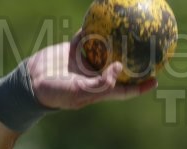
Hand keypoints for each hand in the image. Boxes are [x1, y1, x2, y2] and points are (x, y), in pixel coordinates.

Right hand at [26, 31, 156, 109]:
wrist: (31, 82)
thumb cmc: (56, 93)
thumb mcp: (79, 92)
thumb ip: (100, 83)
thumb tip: (120, 67)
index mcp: (99, 90)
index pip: (125, 90)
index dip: (141, 86)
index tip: (155, 80)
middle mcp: (94, 76)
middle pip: (119, 68)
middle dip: (133, 61)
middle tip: (148, 50)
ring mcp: (83, 62)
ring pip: (104, 50)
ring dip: (115, 41)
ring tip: (130, 29)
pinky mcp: (72, 50)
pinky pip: (86, 37)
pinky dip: (92, 29)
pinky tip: (102, 17)